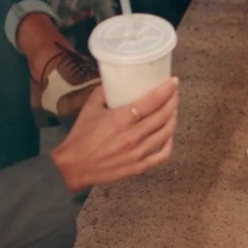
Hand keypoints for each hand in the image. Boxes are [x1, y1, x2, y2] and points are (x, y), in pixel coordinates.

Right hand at [48, 78, 178, 192]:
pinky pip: (163, 155)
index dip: (166, 89)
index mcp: (120, 119)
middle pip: (163, 115)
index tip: (173, 82)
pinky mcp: (139, 167)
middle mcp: (132, 136)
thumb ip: (103, 92)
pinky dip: (169, 143)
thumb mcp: (89, 108)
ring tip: (172, 110)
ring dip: (173, 119)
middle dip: (173, 102)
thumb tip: (115, 80)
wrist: (73, 166)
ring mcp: (138, 153)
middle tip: (174, 93)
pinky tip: (168, 134)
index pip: (152, 101)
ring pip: (166, 133)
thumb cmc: (80, 137)